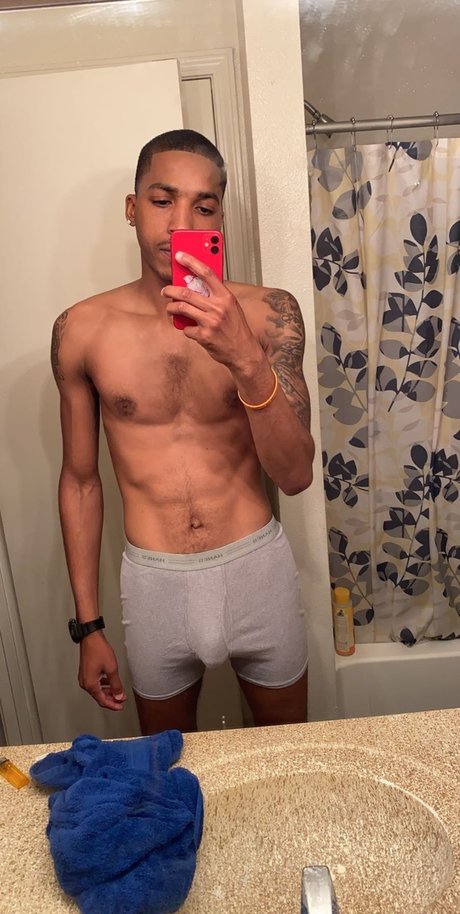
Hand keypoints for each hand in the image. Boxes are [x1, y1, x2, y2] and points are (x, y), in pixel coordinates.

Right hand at [78, 632, 126, 710]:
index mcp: (90, 684)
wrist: (91, 638)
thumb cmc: (98, 650)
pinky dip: (103, 685)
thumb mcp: (112, 669)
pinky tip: (110, 683)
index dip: (113, 705)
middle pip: (99, 697)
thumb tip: (118, 696)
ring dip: (108, 692)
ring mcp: (84, 677)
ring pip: (97, 690)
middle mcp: (85, 683)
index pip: (102, 701)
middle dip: (111, 699)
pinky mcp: (86, 672)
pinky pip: (95, 683)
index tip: (120, 706)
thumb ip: (116, 685)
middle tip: (121, 700)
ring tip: (118, 691)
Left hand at [163, 251, 261, 368]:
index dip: (191, 262)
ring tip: (170, 308)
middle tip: (165, 290)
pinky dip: (184, 328)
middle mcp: (218, 308)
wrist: (243, 351)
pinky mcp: (204, 336)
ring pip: (182, 309)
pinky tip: (189, 329)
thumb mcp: (231, 307)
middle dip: (171, 290)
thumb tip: (195, 284)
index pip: (207, 273)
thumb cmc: (236, 328)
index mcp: (226, 297)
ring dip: (171, 308)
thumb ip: (216, 296)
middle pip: (187, 293)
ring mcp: (211, 322)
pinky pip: (186, 328)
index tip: (179, 255)